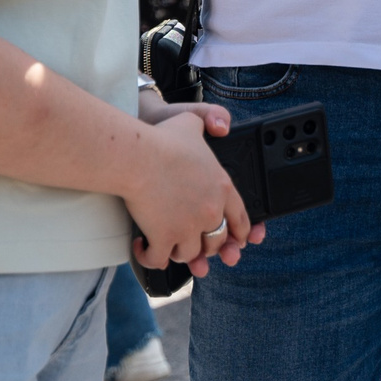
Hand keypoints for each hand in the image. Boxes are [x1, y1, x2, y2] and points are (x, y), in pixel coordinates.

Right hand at [123, 108, 255, 272]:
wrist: (139, 156)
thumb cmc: (163, 139)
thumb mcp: (193, 122)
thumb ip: (210, 121)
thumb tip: (221, 127)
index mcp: (222, 188)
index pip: (241, 218)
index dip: (239, 233)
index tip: (236, 241)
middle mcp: (210, 211)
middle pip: (217, 241)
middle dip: (206, 245)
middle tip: (193, 243)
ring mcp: (188, 228)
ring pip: (190, 254)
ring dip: (179, 252)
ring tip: (166, 243)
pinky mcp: (164, 238)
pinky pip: (159, 260)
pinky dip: (149, 257)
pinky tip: (142, 246)